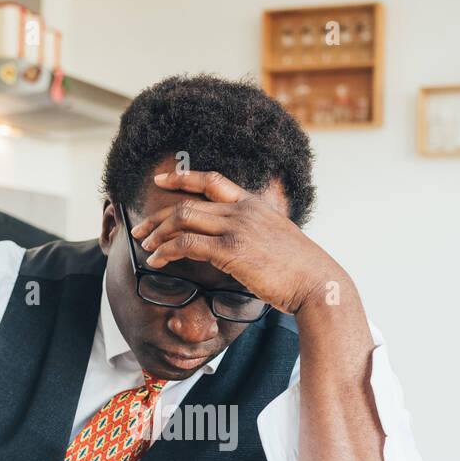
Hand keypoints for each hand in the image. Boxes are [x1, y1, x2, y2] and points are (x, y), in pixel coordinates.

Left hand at [131, 170, 344, 314]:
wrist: (317, 283)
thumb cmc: (300, 271)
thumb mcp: (277, 241)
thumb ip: (254, 235)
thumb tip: (238, 249)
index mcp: (253, 204)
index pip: (212, 179)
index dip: (182, 177)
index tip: (161, 180)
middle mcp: (242, 210)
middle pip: (188, 202)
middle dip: (158, 216)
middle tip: (141, 229)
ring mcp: (236, 228)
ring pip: (183, 219)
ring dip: (158, 233)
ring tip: (145, 246)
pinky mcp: (231, 250)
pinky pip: (187, 244)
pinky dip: (167, 250)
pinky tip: (158, 260)